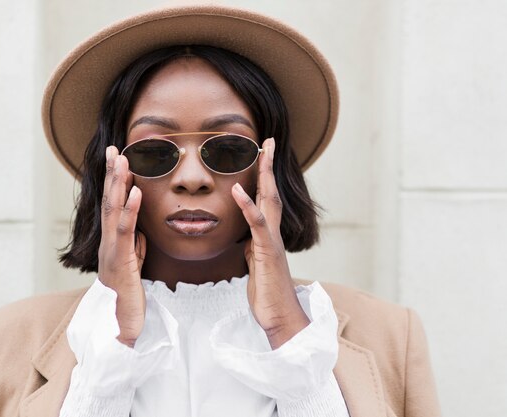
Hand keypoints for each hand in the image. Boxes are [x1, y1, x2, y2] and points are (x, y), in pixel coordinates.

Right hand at [98, 146, 146, 347]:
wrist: (122, 323)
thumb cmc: (129, 293)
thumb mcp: (134, 261)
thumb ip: (134, 241)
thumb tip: (138, 224)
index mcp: (112, 240)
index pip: (113, 205)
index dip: (114, 180)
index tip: (118, 157)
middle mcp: (108, 241)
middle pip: (108, 202)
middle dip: (111, 174)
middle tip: (114, 149)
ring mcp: (111, 250)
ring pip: (113, 212)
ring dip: (118, 184)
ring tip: (123, 161)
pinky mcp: (120, 261)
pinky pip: (125, 231)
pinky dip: (130, 210)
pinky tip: (135, 192)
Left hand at [231, 138, 309, 349]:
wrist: (279, 317)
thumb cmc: (267, 292)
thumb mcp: (254, 265)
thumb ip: (252, 248)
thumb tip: (245, 240)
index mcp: (267, 235)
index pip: (265, 199)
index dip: (263, 176)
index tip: (261, 154)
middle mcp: (273, 233)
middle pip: (271, 192)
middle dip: (269, 165)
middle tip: (269, 141)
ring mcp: (272, 241)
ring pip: (269, 201)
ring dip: (265, 175)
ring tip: (263, 151)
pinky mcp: (267, 252)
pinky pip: (257, 224)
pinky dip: (247, 205)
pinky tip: (237, 188)